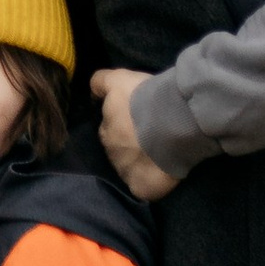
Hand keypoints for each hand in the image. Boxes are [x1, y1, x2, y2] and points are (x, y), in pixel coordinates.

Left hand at [91, 65, 173, 201]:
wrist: (172, 121)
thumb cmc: (146, 97)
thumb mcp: (119, 78)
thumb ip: (100, 82)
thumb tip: (92, 92)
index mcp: (105, 127)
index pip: (109, 127)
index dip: (123, 123)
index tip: (137, 119)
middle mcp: (110, 150)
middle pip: (118, 147)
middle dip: (129, 142)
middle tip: (150, 134)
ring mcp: (123, 170)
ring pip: (129, 166)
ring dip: (140, 161)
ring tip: (160, 152)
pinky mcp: (140, 187)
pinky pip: (143, 187)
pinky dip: (150, 181)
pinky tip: (161, 172)